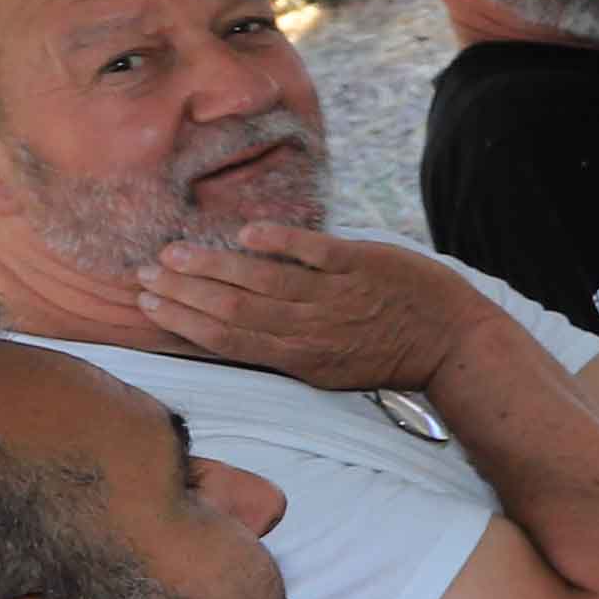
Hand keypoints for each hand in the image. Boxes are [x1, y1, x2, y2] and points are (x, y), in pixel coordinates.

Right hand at [135, 225, 471, 394]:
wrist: (455, 343)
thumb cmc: (390, 354)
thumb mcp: (333, 367)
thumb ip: (286, 346)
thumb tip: (236, 324)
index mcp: (301, 359)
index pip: (228, 340)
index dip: (183, 322)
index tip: (148, 303)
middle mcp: (312, 331)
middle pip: (233, 311)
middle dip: (183, 292)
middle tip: (143, 273)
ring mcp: (336, 297)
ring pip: (262, 281)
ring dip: (214, 265)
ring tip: (174, 251)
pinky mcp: (361, 265)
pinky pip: (313, 251)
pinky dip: (279, 240)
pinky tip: (245, 230)